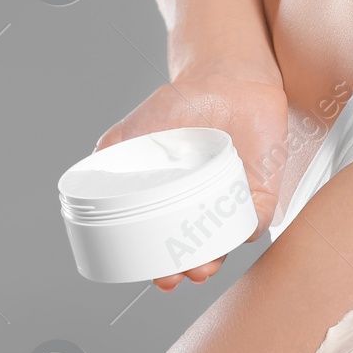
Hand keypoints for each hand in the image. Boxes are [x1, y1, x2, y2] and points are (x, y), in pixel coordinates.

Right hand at [96, 71, 288, 290]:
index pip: (168, 245)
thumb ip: (114, 149)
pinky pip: (257, 217)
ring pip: (227, 242)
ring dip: (216, 259)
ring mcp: (233, 200)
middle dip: (188, 270)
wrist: (226, 75)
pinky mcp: (263, 189)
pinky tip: (235, 232)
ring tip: (202, 266)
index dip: (162, 266)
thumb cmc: (183, 102)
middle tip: (176, 276)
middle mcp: (204, 206)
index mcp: (174, 201)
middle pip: (200, 252)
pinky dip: (247, 228)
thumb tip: (90, 173)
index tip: (157, 277)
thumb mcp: (139, 127)